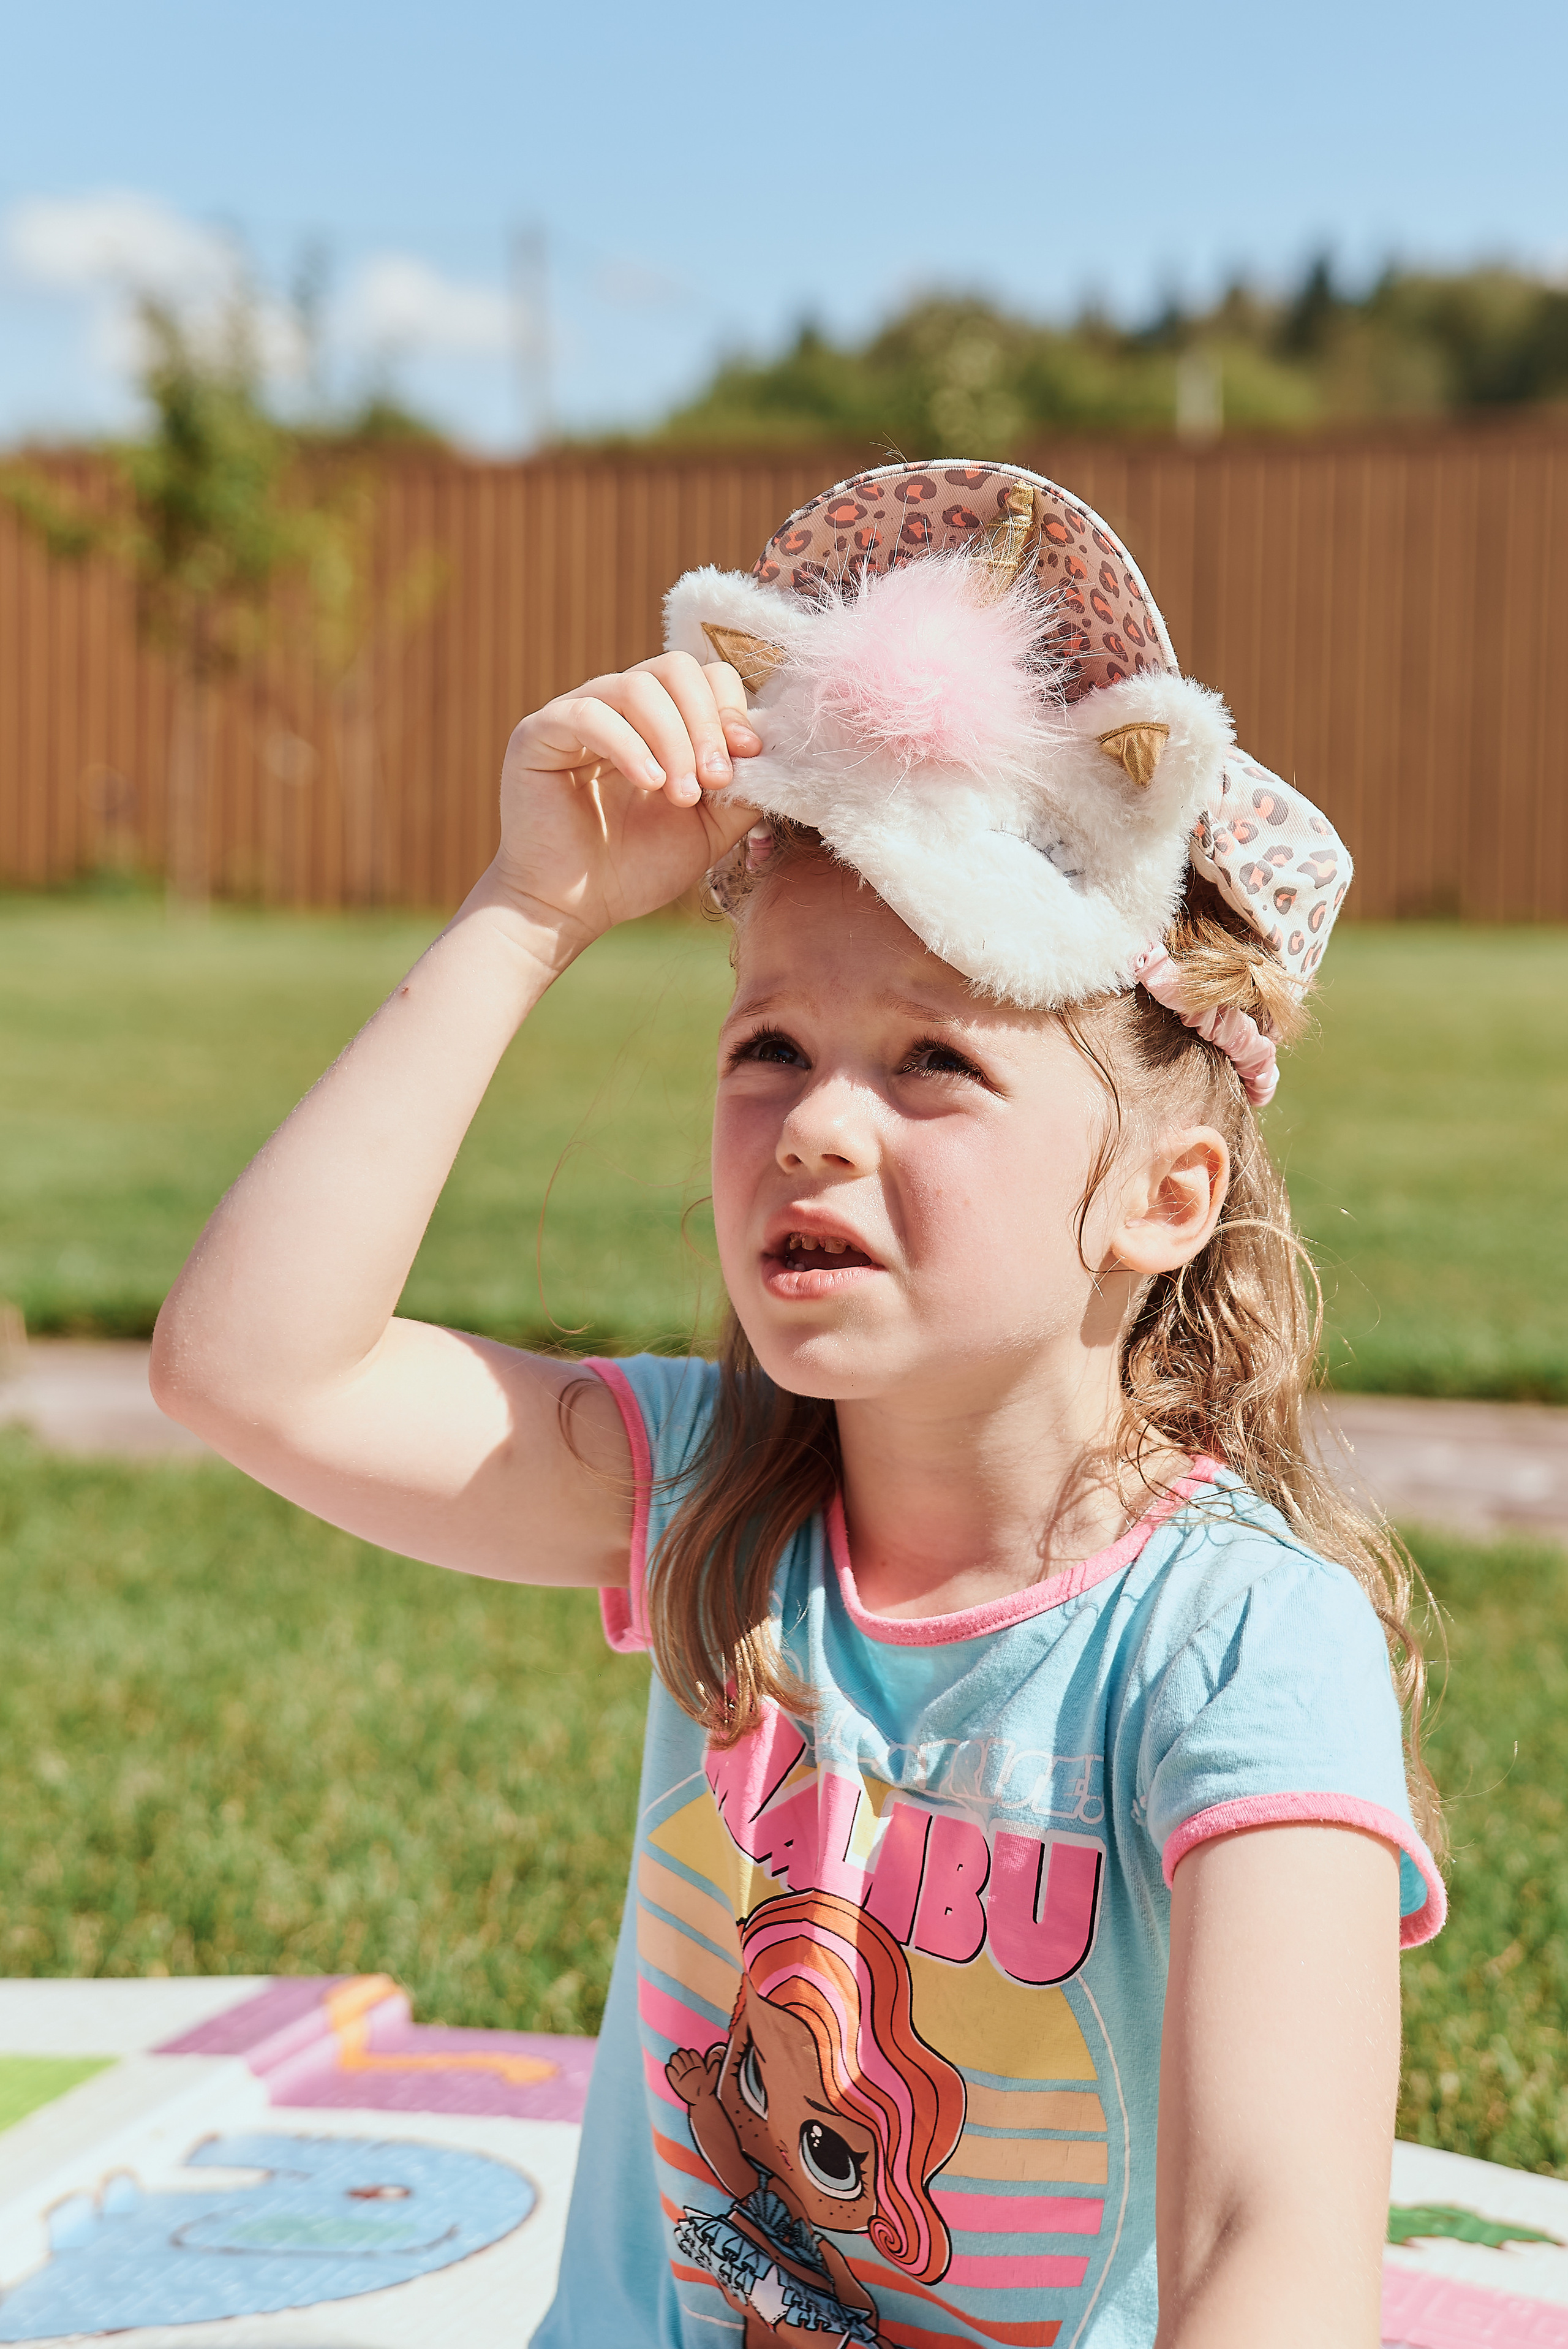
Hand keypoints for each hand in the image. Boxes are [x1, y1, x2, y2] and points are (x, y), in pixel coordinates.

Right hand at [491, 652, 762, 950]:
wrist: (576, 910)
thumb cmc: (637, 869)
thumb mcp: (709, 828)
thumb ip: (742, 788)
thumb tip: (770, 749)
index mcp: (658, 720)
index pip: (703, 676)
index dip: (730, 707)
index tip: (748, 754)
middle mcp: (618, 706)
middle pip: (675, 667)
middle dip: (706, 721)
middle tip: (715, 779)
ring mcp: (576, 713)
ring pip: (637, 686)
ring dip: (673, 739)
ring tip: (680, 795)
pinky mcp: (539, 732)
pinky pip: (589, 714)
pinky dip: (629, 746)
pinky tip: (649, 783)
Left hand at [665, 2045, 722, 2105]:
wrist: (701, 2101)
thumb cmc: (707, 2090)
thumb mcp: (713, 2077)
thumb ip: (714, 2066)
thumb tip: (716, 2056)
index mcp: (699, 2067)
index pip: (693, 2054)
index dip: (690, 2052)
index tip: (689, 2053)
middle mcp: (691, 2070)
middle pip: (684, 2056)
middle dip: (682, 2053)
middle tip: (680, 2052)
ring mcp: (683, 2076)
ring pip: (677, 2061)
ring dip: (675, 2058)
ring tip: (674, 2057)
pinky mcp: (677, 2082)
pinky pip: (672, 2072)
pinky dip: (670, 2068)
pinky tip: (669, 2067)